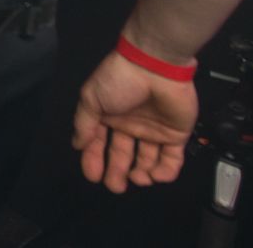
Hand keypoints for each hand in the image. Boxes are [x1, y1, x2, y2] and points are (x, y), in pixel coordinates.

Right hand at [71, 47, 199, 192]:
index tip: (93, 175)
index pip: (98, 143)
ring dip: (141, 174)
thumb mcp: (91, 98)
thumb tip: (77, 144)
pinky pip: (171, 159)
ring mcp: (153, 131)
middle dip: (117, 172)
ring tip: (136, 178)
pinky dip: (165, 171)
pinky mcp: (175, 135)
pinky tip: (155, 175)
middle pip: (122, 155)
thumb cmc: (119, 80)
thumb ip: (84, 123)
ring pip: (147, 160)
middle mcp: (130, 125)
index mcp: (108, 116)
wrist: (155, 67)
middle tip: (115, 186)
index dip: (94, 159)